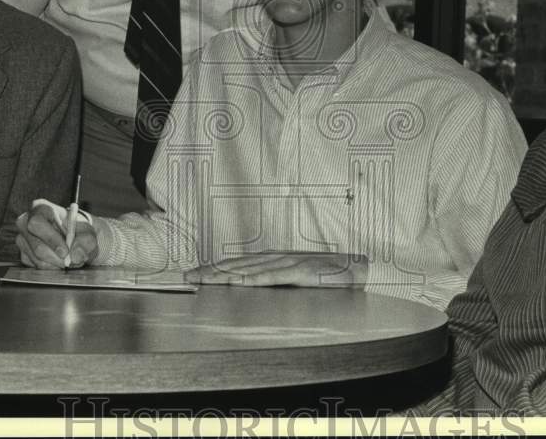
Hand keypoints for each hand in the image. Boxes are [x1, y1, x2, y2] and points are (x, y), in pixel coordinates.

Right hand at [15, 203, 97, 268]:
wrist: (75, 238)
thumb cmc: (78, 230)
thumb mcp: (88, 232)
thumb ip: (85, 241)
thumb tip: (76, 254)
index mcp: (41, 208)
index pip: (37, 223)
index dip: (51, 239)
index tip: (65, 251)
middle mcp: (26, 222)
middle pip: (37, 245)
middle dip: (57, 257)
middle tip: (70, 260)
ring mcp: (23, 239)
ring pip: (37, 258)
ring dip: (57, 263)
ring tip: (69, 259)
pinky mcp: (24, 253)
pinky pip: (37, 266)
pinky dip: (52, 267)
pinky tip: (60, 260)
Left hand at [184, 252, 368, 287]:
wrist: (357, 269)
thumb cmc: (329, 275)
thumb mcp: (297, 277)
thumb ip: (277, 281)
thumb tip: (253, 288)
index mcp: (275, 259)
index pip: (238, 264)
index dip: (215, 268)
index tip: (196, 274)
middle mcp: (278, 258)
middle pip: (237, 265)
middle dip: (211, 271)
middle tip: (188, 277)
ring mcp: (288, 264)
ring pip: (249, 270)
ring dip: (225, 275)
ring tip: (204, 280)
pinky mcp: (300, 272)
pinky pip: (273, 277)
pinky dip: (254, 280)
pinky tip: (239, 283)